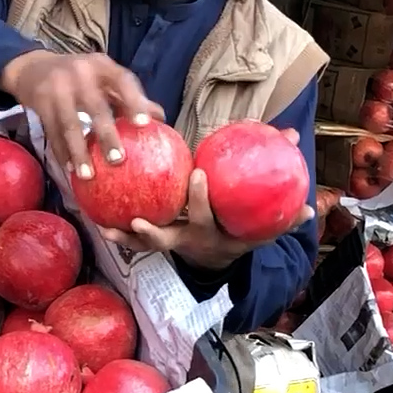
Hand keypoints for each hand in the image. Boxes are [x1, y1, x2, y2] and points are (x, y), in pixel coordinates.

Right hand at [0, 50, 162, 180]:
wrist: (33, 67)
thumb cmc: (80, 77)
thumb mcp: (103, 79)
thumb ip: (128, 97)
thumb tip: (161, 118)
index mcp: (102, 66)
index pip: (123, 81)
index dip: (134, 101)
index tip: (145, 124)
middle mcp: (80, 73)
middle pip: (95, 107)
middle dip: (106, 135)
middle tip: (118, 160)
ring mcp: (57, 87)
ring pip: (69, 124)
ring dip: (79, 152)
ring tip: (88, 175)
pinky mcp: (40, 102)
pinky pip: (52, 132)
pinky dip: (61, 152)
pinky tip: (69, 170)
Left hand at [98, 160, 313, 270]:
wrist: (224, 256)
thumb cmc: (243, 228)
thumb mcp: (264, 215)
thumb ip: (275, 171)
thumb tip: (296, 137)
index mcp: (214, 233)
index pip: (206, 215)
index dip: (200, 198)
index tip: (197, 175)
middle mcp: (188, 241)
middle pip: (169, 239)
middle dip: (154, 232)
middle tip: (137, 220)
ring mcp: (171, 244)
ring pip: (144, 246)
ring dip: (124, 239)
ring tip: (103, 228)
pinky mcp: (155, 243)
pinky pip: (133, 240)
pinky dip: (116, 231)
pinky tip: (95, 217)